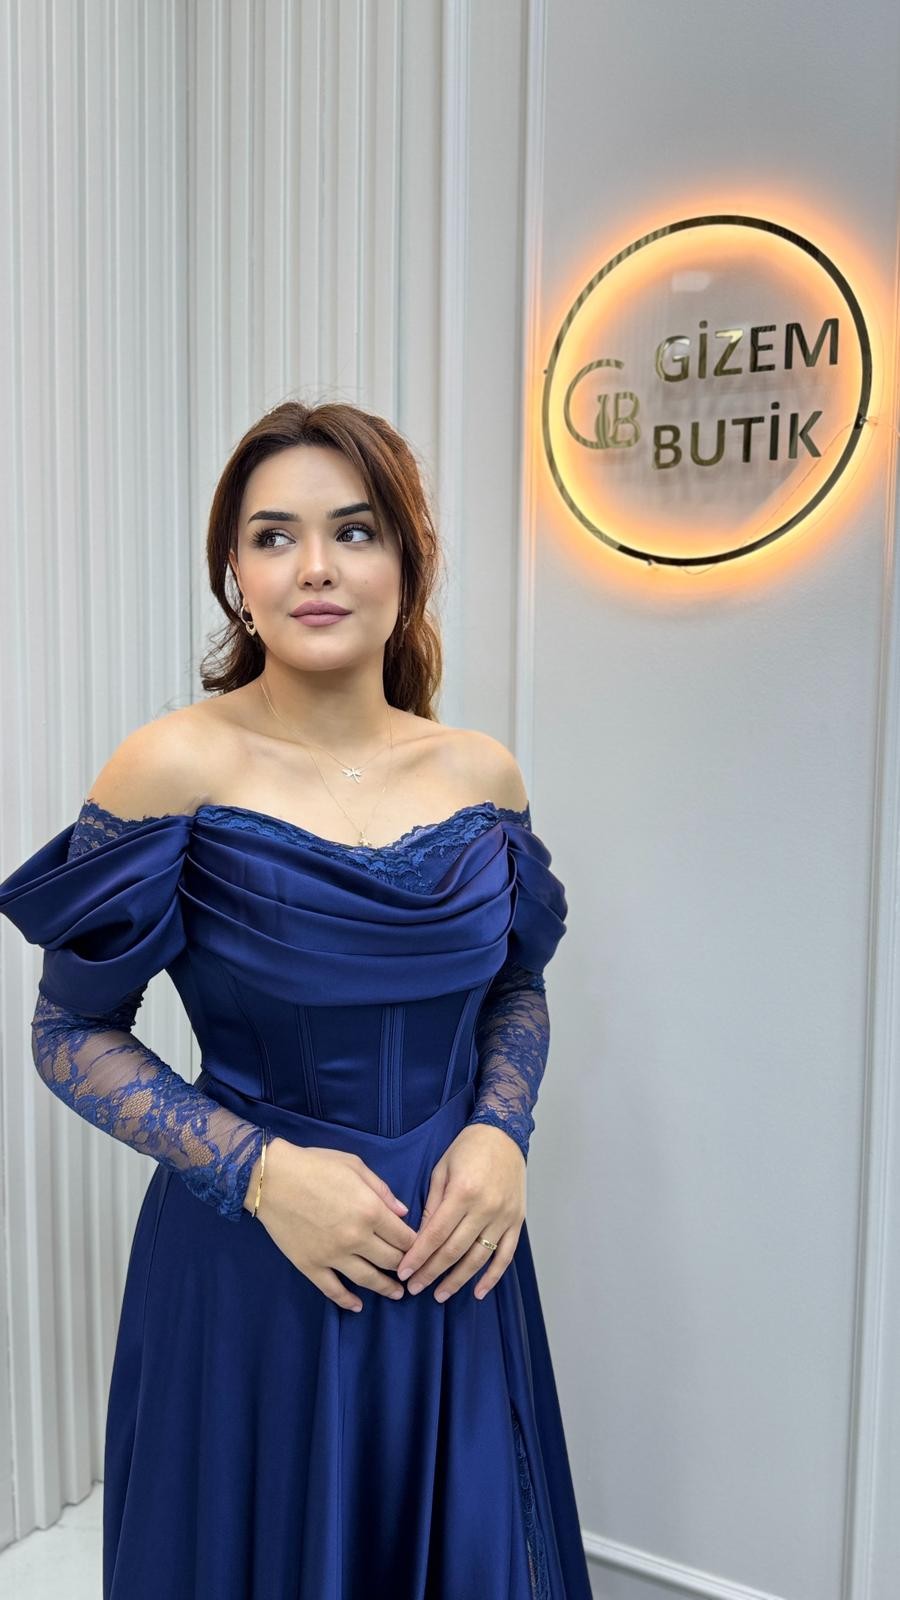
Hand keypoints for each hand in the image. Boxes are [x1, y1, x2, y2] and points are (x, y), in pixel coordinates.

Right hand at [251, 1137, 417, 1311]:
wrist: (271, 1178)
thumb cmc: (315, 1165)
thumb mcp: (355, 1166)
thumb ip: (382, 1190)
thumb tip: (402, 1213)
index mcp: (371, 1210)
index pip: (404, 1237)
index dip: (416, 1245)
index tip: (420, 1249)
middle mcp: (356, 1238)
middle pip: (391, 1261)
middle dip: (405, 1267)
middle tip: (412, 1272)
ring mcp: (333, 1255)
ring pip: (368, 1279)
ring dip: (386, 1288)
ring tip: (397, 1294)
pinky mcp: (311, 1266)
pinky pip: (333, 1290)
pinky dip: (347, 1301)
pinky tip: (357, 1306)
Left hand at [395, 1123, 525, 1303]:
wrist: (504, 1134)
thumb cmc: (468, 1148)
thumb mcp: (442, 1170)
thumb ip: (432, 1205)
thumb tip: (420, 1238)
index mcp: (463, 1192)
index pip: (436, 1234)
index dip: (418, 1257)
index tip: (404, 1272)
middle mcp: (485, 1208)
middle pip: (454, 1250)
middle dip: (432, 1272)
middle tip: (415, 1288)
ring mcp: (504, 1217)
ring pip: (479, 1258)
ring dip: (458, 1280)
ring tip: (439, 1294)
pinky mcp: (517, 1221)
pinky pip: (505, 1256)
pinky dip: (493, 1277)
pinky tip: (478, 1291)